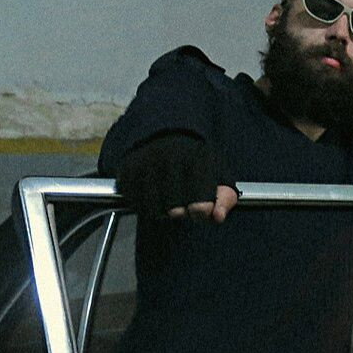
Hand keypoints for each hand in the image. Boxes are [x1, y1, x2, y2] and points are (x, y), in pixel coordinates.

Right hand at [116, 133, 237, 222]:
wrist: (165, 135)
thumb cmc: (196, 162)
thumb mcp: (219, 174)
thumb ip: (225, 198)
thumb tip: (218, 217)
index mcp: (198, 160)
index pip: (200, 204)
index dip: (201, 212)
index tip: (201, 209)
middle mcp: (169, 159)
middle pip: (175, 211)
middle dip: (182, 213)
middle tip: (184, 206)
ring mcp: (145, 164)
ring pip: (153, 209)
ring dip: (162, 212)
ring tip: (169, 200)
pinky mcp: (127, 169)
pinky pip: (135, 202)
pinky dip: (144, 206)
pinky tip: (153, 196)